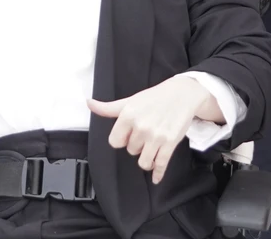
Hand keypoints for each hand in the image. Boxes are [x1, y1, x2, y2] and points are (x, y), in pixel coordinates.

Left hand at [89, 75, 219, 184]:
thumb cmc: (154, 98)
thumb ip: (108, 108)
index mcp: (128, 116)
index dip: (121, 140)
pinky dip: (158, 173)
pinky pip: (161, 164)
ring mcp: (156, 137)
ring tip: (150, 152)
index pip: (115, 142)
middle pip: (131, 151)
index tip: (128, 136)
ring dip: (146, 160)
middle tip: (145, 135)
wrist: (182, 94)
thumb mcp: (129, 101)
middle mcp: (141, 127)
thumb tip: (89, 103)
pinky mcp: (170, 144)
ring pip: (143, 162)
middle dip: (136, 146)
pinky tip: (156, 177)